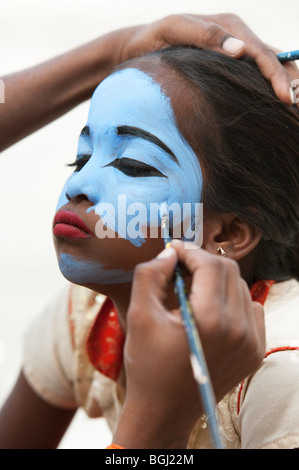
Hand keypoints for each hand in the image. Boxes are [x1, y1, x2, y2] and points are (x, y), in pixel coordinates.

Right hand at [113, 241, 265, 447]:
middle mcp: (238, 330)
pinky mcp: (255, 351)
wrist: (164, 411)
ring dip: (217, 281)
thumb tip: (170, 253)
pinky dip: (231, 300)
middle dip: (203, 262)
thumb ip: (150, 275)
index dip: (190, 251)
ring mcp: (251, 343)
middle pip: (229, 271)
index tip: (173, 251)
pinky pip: (250, 309)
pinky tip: (210, 311)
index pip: (211, 265)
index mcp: (210, 321)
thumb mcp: (138, 315)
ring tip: (192, 290)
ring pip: (240, 287)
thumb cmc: (147, 364)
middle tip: (180, 267)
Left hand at [117, 13, 297, 104]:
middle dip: (289, 81)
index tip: (286, 98)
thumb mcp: (174, 30)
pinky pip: (254, 75)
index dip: (276, 75)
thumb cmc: (154, 38)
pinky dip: (267, 87)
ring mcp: (234, 50)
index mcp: (230, 25)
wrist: (140, 45)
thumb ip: (205, 36)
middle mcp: (237, 36)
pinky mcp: (228, 66)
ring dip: (285, 84)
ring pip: (268, 66)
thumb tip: (239, 50)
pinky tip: (273, 104)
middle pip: (273, 58)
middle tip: (297, 107)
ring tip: (294, 107)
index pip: (261, 52)